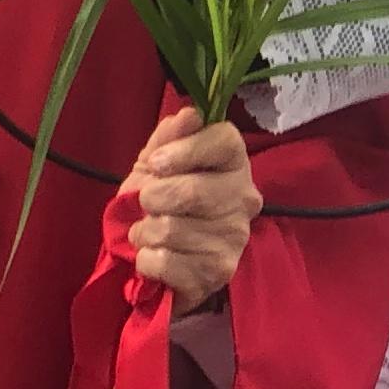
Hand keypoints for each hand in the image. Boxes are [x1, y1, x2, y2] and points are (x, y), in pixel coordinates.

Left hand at [122, 104, 257, 302]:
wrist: (163, 257)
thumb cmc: (162, 201)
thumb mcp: (156, 163)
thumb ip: (169, 136)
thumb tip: (189, 115)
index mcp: (234, 163)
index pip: (225, 141)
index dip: (185, 149)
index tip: (157, 163)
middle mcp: (244, 199)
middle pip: (192, 190)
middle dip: (152, 198)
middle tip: (146, 204)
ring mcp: (235, 239)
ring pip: (171, 229)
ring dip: (144, 231)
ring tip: (150, 232)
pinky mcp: (218, 273)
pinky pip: (164, 262)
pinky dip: (146, 260)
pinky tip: (155, 257)